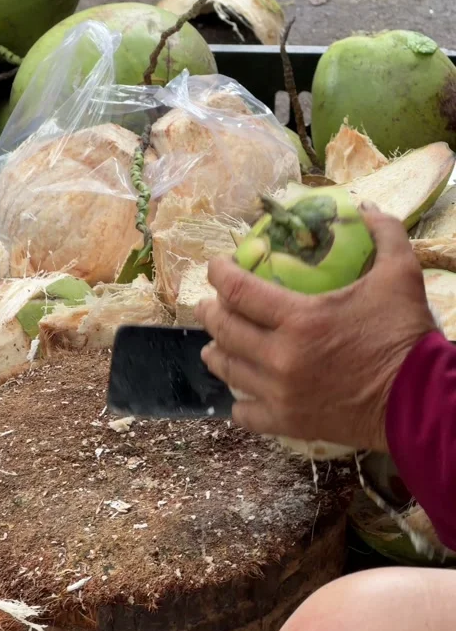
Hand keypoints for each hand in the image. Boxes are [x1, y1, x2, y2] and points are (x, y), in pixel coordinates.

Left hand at [194, 204, 436, 451]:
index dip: (219, 273)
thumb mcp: (401, 275)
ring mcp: (281, 393)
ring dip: (217, 353)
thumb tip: (365, 208)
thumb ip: (383, 234)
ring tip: (213, 346)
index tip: (216, 266)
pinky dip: (238, 402)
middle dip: (210, 312)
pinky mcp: (289, 422)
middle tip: (209, 304)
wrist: (420, 402)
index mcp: (300, 319)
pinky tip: (239, 394)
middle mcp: (280, 357)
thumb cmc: (405, 336)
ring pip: (229, 370)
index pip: (238, 290)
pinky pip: (246, 414)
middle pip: (224, 330)